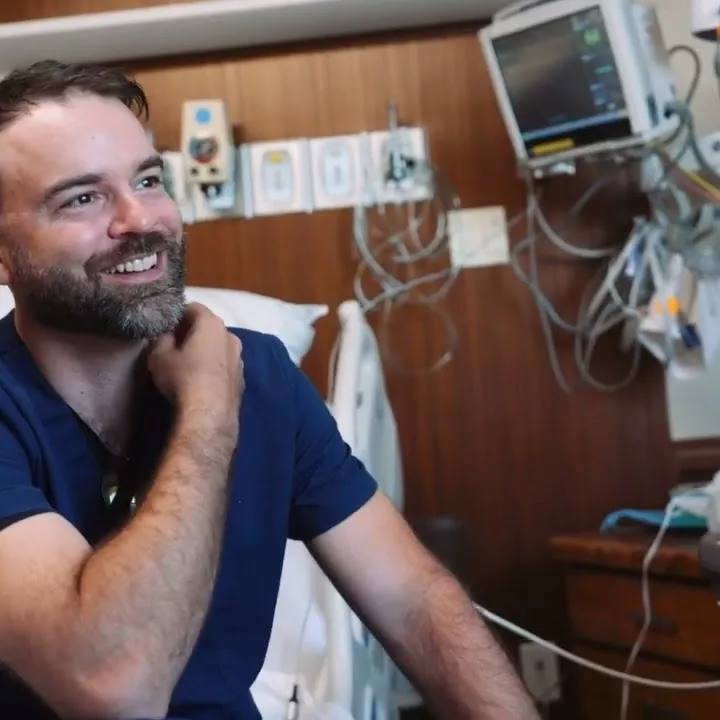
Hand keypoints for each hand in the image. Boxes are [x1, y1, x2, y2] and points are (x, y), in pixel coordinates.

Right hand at [148, 303, 243, 427]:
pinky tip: (202, 379)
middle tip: (173, 343)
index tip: (165, 327)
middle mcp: (231, 335)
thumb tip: (166, 334)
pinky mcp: (242, 377)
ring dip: (205, 349)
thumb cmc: (182, 378)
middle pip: (208, 326)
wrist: (209, 415)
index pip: (192, 307)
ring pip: (218, 345)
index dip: (176, 315)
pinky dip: (214, 366)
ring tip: (188, 363)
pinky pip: (224, 364)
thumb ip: (161, 337)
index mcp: (212, 323)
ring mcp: (240, 357)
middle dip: (191, 331)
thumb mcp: (159, 355)